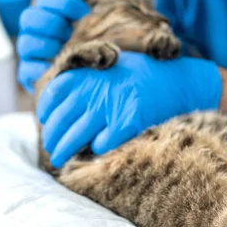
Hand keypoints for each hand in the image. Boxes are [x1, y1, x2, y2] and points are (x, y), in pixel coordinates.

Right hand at [17, 0, 99, 92]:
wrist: (101, 71)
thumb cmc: (96, 39)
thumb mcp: (98, 18)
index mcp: (50, 13)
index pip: (45, 0)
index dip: (63, 3)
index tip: (84, 12)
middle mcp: (36, 31)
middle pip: (29, 18)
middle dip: (51, 23)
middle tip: (71, 32)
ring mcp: (31, 53)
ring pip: (26, 43)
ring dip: (45, 45)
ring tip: (64, 50)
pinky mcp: (30, 75)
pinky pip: (26, 71)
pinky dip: (39, 69)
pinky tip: (58, 69)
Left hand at [37, 52, 221, 167]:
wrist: (180, 80)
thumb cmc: (146, 74)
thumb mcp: (113, 66)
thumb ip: (89, 79)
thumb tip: (63, 103)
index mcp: (90, 73)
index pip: (54, 94)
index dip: (45, 111)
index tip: (45, 121)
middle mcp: (96, 89)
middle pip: (61, 119)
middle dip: (52, 137)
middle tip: (51, 148)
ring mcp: (111, 106)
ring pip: (76, 136)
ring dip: (64, 150)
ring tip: (59, 160)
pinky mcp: (127, 122)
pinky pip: (101, 143)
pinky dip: (96, 148)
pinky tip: (97, 148)